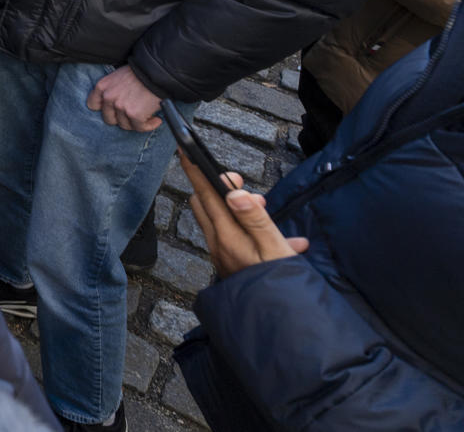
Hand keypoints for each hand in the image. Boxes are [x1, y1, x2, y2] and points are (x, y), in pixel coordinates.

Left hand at [87, 64, 163, 131]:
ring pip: (125, 125)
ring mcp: (120, 107)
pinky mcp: (134, 114)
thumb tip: (114, 105)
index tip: (114, 111)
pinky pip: (139, 128)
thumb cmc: (141, 73)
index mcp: (102, 86)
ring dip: (136, 122)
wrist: (158, 72)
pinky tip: (155, 120)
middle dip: (121, 118)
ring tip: (147, 114)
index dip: (104, 110)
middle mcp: (108, 97)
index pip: (93, 105)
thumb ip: (112, 90)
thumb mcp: (119, 76)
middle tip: (133, 114)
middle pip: (109, 119)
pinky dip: (149, 125)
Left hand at [181, 155, 307, 276]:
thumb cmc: (280, 284)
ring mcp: (223, 255)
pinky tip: (287, 241)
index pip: (206, 195)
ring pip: (220, 220)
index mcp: (227, 236)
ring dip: (237, 208)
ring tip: (263, 206)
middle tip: (240, 182)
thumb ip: (255, 219)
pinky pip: (235, 238)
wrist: (280, 323)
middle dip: (218, 188)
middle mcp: (219, 244)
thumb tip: (233, 192)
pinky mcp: (232, 264)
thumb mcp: (274, 249)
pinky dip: (251, 230)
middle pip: (206, 205)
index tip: (184, 150)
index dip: (195, 171)